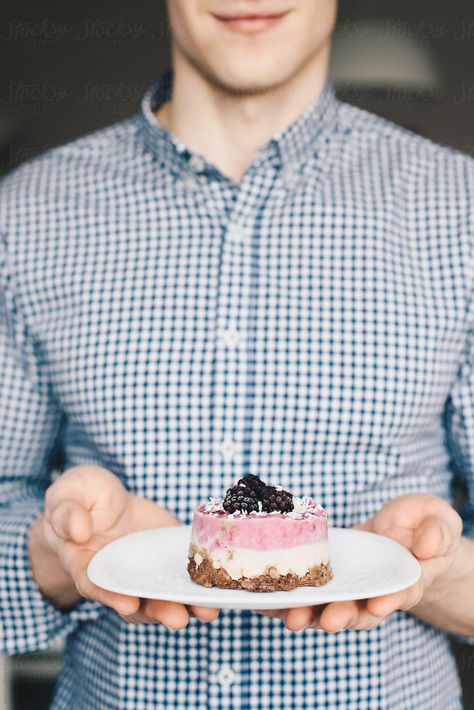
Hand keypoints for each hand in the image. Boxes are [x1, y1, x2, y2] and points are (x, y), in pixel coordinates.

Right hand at [28, 465, 218, 628]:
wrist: (101, 498)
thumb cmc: (77, 498)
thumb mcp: (65, 496)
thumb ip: (67, 513)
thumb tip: (78, 530)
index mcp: (85, 562)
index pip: (96, 584)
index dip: (111, 596)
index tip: (127, 604)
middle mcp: (118, 574)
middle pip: (135, 600)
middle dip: (157, 610)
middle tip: (178, 618)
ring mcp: (145, 568)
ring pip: (163, 593)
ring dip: (185, 604)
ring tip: (208, 611)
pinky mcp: (168, 555)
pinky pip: (184, 570)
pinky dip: (202, 579)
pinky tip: (222, 586)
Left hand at [256, 493, 462, 631]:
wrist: (407, 530)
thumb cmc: (426, 526)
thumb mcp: (440, 522)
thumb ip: (438, 533)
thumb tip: (428, 545)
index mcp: (408, 579)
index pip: (400, 593)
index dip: (389, 600)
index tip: (378, 605)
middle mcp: (376, 590)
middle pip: (360, 610)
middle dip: (342, 615)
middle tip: (327, 620)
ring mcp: (350, 586)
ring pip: (329, 606)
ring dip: (310, 612)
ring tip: (290, 616)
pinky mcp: (327, 575)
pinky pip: (307, 589)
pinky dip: (287, 597)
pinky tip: (266, 597)